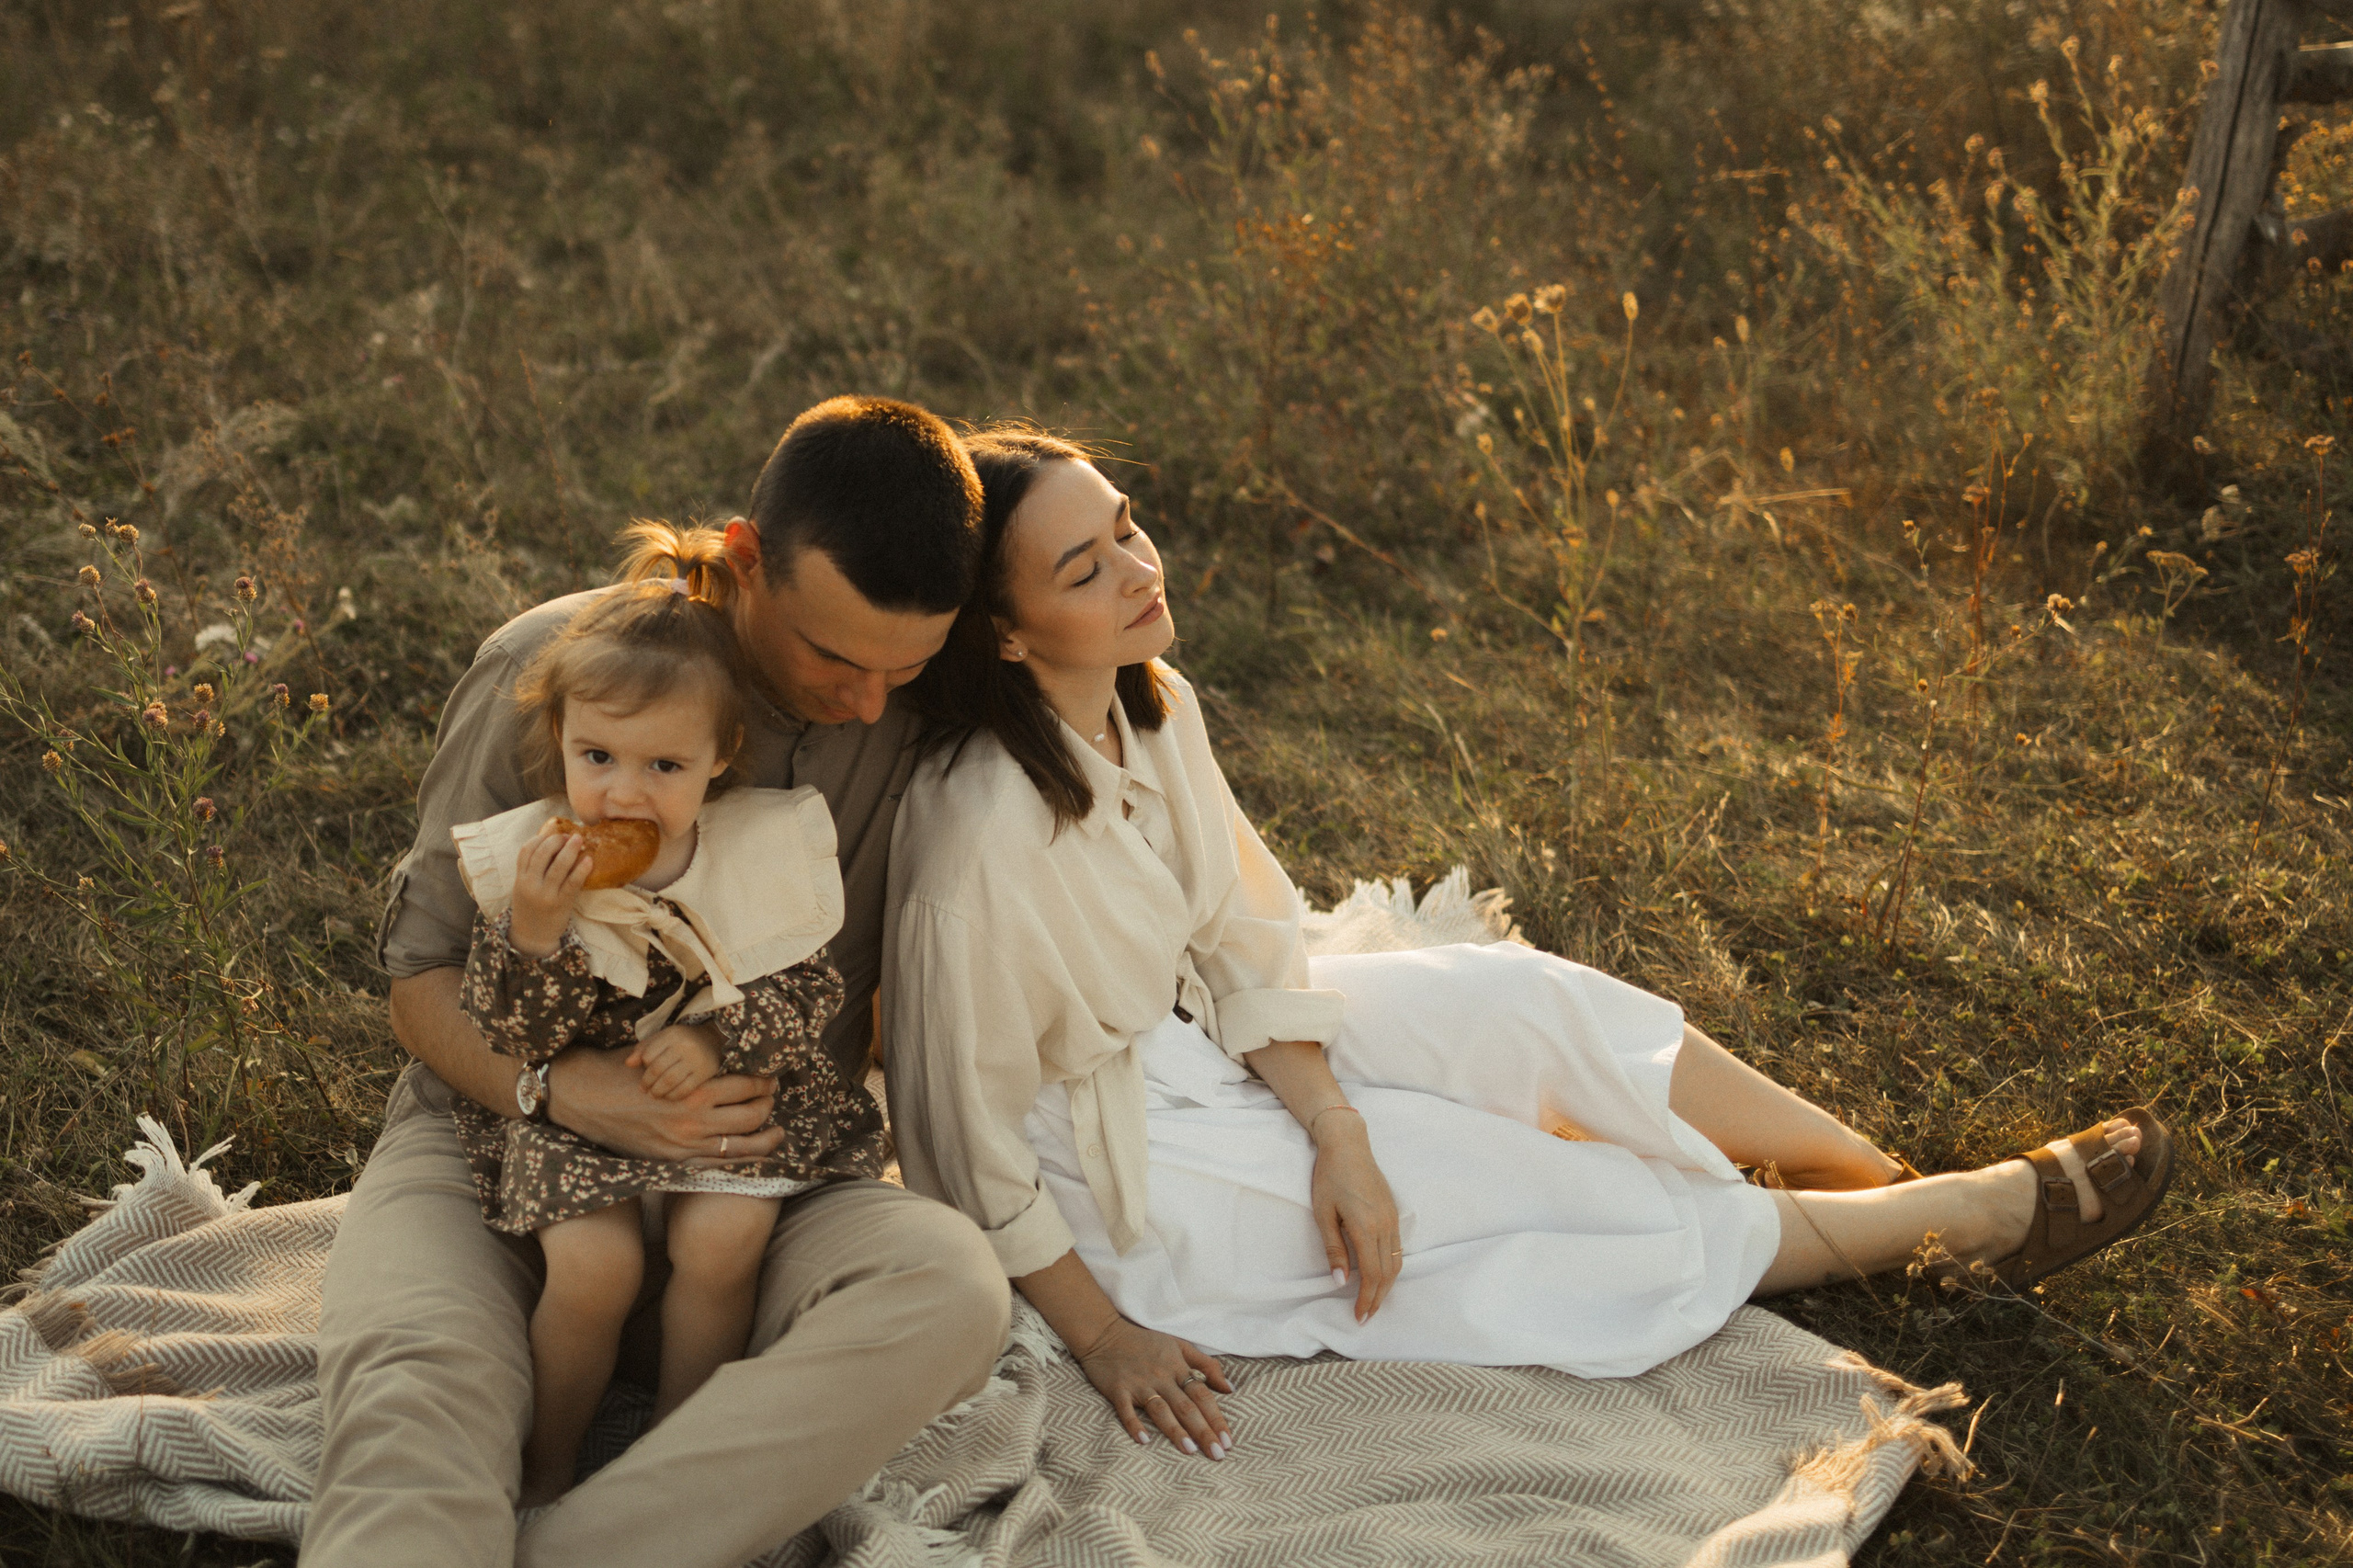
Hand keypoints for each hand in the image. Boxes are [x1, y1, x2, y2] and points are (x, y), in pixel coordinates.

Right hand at [510, 824, 591, 957]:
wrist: (532, 936)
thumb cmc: (531, 907)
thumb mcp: (524, 887)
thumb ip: (532, 869)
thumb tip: (552, 844)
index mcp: (520, 878)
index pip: (526, 850)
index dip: (540, 838)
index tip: (553, 833)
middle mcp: (530, 885)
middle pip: (542, 854)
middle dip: (556, 840)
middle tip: (569, 836)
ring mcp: (545, 895)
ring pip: (558, 866)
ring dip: (570, 850)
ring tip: (579, 840)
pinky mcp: (561, 904)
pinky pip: (572, 883)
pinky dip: (581, 869)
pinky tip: (588, 860)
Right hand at [545, 1043, 782, 1162]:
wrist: (581, 1097)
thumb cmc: (620, 1069)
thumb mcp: (660, 1055)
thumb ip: (691, 1060)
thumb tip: (720, 1049)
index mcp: (693, 1087)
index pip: (747, 1086)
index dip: (764, 1082)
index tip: (769, 1078)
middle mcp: (694, 1118)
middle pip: (751, 1115)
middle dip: (768, 1105)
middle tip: (772, 1098)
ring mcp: (684, 1143)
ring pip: (741, 1145)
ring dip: (765, 1138)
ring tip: (777, 1131)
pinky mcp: (673, 1159)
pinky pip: (718, 1163)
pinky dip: (742, 1158)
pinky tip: (754, 1153)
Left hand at [631, 1026, 722, 1101]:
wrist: (713, 1040)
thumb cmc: (681, 1041)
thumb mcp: (663, 1038)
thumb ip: (644, 1048)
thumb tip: (628, 1063)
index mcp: (672, 1035)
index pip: (649, 1054)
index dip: (643, 1065)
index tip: (644, 1070)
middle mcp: (684, 1046)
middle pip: (657, 1069)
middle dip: (647, 1082)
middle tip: (644, 1089)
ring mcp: (695, 1060)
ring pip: (669, 1080)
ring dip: (657, 1091)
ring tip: (653, 1094)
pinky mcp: (704, 1074)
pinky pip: (684, 1089)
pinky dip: (672, 1096)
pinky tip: (668, 1096)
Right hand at [1072, 1316, 1233, 1458]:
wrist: (1105, 1333)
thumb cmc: (1145, 1341)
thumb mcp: (1179, 1345)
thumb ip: (1206, 1364)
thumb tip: (1230, 1387)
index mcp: (1177, 1367)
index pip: (1202, 1395)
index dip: (1216, 1418)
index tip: (1228, 1441)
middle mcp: (1161, 1377)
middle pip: (1186, 1407)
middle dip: (1203, 1431)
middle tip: (1217, 1454)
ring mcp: (1139, 1384)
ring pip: (1160, 1410)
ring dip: (1175, 1431)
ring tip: (1190, 1450)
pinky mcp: (1117, 1389)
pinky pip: (1126, 1410)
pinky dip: (1134, 1424)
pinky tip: (1144, 1440)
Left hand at [1310, 1110, 1402, 1321]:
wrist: (1348, 1144)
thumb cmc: (1330, 1176)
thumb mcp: (1323, 1213)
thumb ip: (1334, 1249)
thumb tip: (1341, 1281)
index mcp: (1366, 1227)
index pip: (1372, 1275)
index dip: (1367, 1299)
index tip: (1359, 1316)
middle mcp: (1385, 1225)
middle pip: (1388, 1273)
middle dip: (1378, 1299)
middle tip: (1366, 1316)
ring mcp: (1392, 1218)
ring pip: (1396, 1263)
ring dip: (1386, 1286)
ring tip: (1373, 1301)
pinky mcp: (1393, 1212)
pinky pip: (1397, 1249)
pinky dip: (1391, 1268)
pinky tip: (1380, 1274)